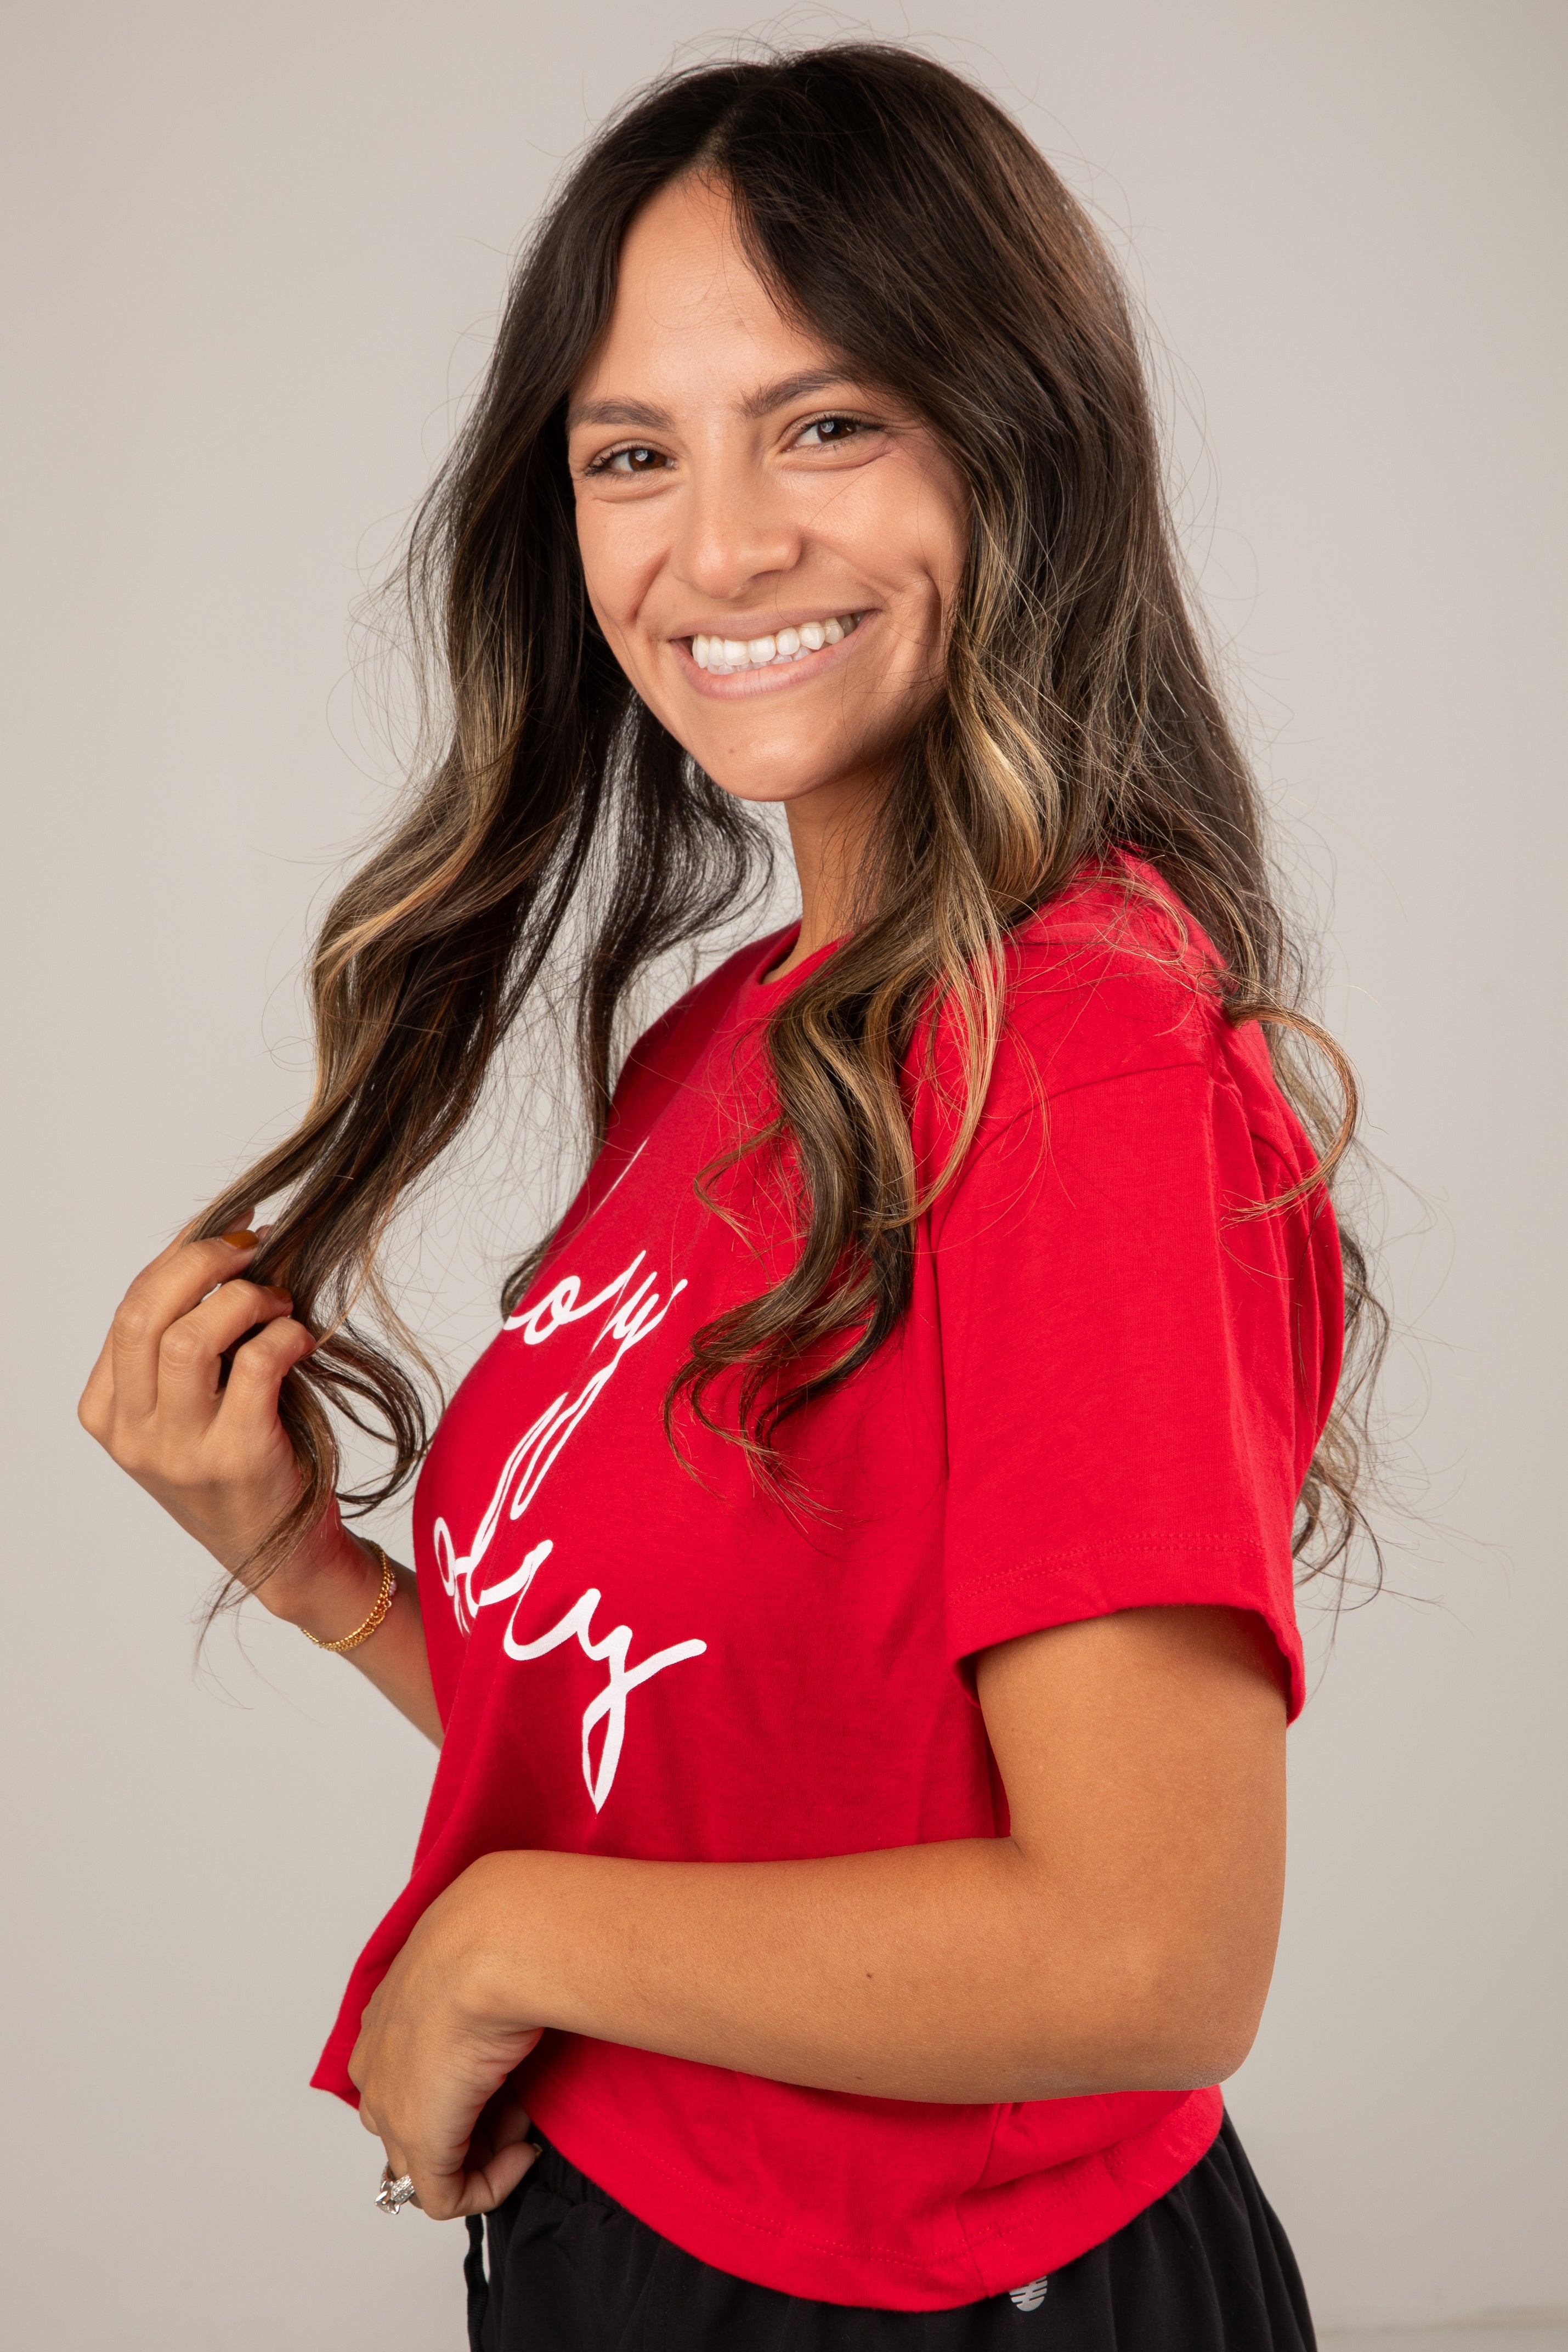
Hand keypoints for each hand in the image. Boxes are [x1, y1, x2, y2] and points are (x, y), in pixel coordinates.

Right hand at [77, 1222, 361, 1611]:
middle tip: (253, 1248)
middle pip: (145, 1314)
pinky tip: (300, 1338)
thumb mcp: (187, 1407)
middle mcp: (133, 1434)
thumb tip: (221, 1240)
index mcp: (107, 1413)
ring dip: (245, 1300)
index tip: (229, 1229)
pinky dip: (283, 1335)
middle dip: (203, 1262)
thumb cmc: (240, 1462)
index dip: (180, 1255)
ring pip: (191, 1338)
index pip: (129, 1309)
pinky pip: (255, 1365)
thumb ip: (183, 1340)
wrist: (280, 1551)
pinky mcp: (236, 1458)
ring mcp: (179, 1451)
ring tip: (279, 1303)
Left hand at [348, 1861, 544, 2218]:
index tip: (508, 2076)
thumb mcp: (476, 1975)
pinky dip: (489, 2186)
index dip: (468, 2086)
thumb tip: (499, 2045)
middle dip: (475, 2123)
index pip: (416, 2076)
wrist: (489, 1946)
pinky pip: (445, 2196)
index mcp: (384, 2019)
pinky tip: (523, 2152)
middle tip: (521, 2104)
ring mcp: (389, 2108)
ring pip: (430, 2158)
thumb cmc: (492, 1944)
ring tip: (526, 2114)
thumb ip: (473, 2013)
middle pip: (422, 2119)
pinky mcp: (418, 2143)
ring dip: (485, 2149)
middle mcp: (376, 2066)